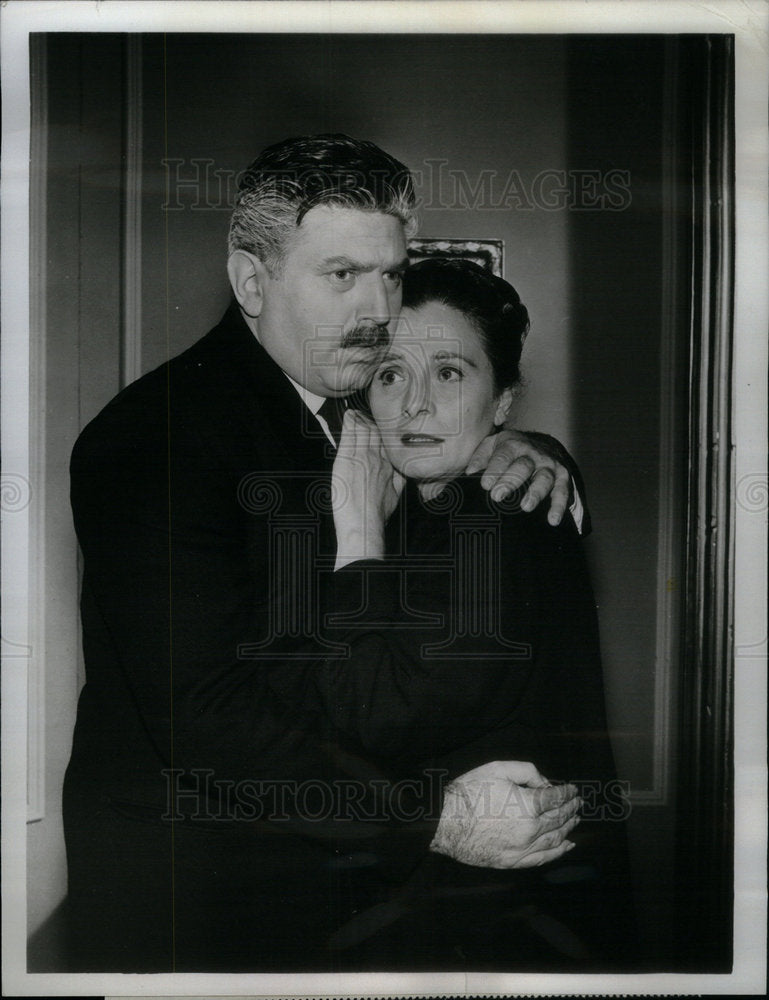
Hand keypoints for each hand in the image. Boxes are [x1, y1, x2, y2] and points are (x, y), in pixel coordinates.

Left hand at [332, 410, 405, 569]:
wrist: (363, 522)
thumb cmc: (377, 514)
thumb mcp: (396, 495)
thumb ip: (398, 479)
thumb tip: (403, 471)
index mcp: (389, 465)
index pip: (388, 442)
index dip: (385, 431)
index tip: (382, 425)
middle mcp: (378, 457)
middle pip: (377, 433)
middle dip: (373, 421)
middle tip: (368, 412)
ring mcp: (363, 456)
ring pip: (364, 430)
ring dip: (361, 419)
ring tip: (357, 412)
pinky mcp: (348, 458)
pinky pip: (350, 434)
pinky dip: (350, 423)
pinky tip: (349, 415)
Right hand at [430, 760, 580, 868]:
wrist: (445, 822)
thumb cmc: (469, 793)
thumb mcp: (497, 769)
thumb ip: (527, 771)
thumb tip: (545, 783)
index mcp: (529, 805)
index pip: (557, 798)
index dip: (568, 793)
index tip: (574, 790)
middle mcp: (531, 829)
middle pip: (559, 818)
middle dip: (571, 809)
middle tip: (578, 803)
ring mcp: (523, 848)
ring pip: (555, 838)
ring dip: (568, 828)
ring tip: (576, 820)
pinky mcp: (513, 861)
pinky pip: (543, 858)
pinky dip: (558, 852)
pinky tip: (567, 846)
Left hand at [466, 429, 571, 524]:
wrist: (543, 443)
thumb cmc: (511, 450)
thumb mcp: (493, 445)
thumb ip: (480, 456)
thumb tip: (470, 472)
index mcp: (513, 444)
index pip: (504, 455)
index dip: (495, 469)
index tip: (485, 484)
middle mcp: (533, 454)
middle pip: (523, 466)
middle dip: (511, 481)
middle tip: (497, 496)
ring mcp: (549, 465)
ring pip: (544, 478)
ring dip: (535, 493)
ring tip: (525, 507)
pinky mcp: (562, 477)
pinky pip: (563, 491)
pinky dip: (559, 506)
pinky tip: (552, 520)